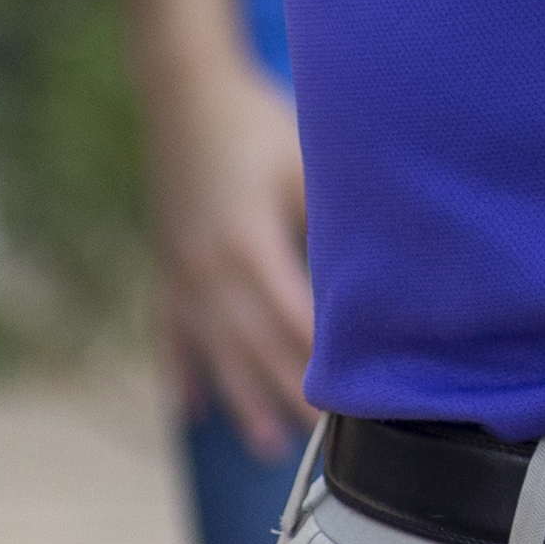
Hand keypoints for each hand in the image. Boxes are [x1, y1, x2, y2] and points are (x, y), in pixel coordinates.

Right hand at [140, 44, 312, 458]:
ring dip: (239, 399)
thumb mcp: (305, 158)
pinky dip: (180, 373)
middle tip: (319, 448)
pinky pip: (171, 333)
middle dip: (286, 397)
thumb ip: (335, 213)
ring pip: (213, 351)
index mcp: (249, 244)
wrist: (184, 95)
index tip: (353, 401)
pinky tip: (188, 410)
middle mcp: (208, 270)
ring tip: (263, 447)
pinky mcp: (166, 267)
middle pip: (253, 347)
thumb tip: (378, 260)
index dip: (321, 362)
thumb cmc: (257, 122)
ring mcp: (180, 273)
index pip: (292, 319)